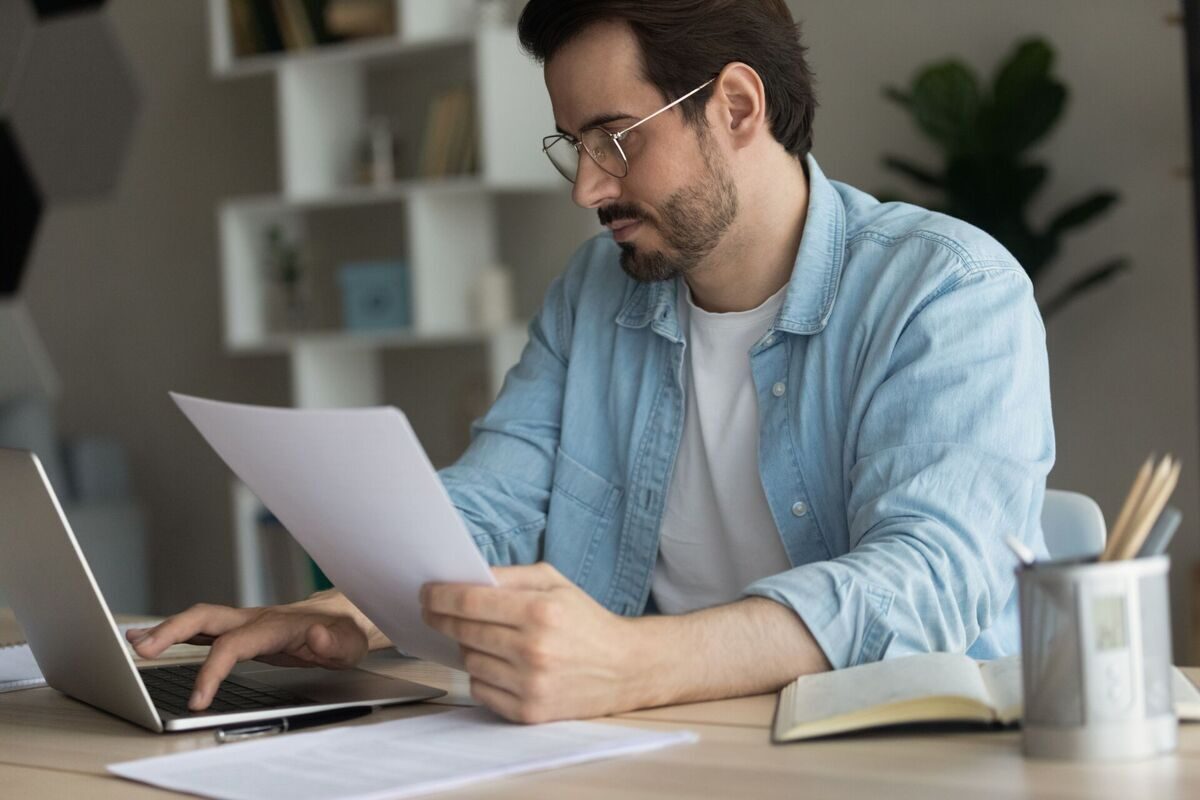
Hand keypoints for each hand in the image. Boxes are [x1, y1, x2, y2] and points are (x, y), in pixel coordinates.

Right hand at [126, 596, 370, 710]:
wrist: (347, 618)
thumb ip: (332, 643)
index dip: (212, 670)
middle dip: (171, 632)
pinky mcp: (241, 629)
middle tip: (140, 651)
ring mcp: (246, 621)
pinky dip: (175, 632)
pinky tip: (150, 640)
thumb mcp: (349, 643)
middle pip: (206, 617)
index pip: (234, 645)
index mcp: (276, 626)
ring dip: (165, 630)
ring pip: (199, 619)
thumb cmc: (346, 634)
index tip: (197, 699)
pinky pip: (203, 628)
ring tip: (131, 643)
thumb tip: (314, 636)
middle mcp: (255, 618)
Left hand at [421, 562, 644, 722]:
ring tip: (484, 638)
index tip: (425, 593)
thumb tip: (463, 579)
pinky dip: (483, 675)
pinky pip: (481, 690)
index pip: (470, 603)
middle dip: (443, 619)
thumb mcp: (555, 582)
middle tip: (434, 612)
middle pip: (464, 632)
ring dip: (468, 647)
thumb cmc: (586, 620)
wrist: (625, 668)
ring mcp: (530, 685)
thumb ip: (510, 577)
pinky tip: (499, 664)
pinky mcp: (529, 712)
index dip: (439, 597)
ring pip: (469, 661)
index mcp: (541, 611)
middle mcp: (534, 650)